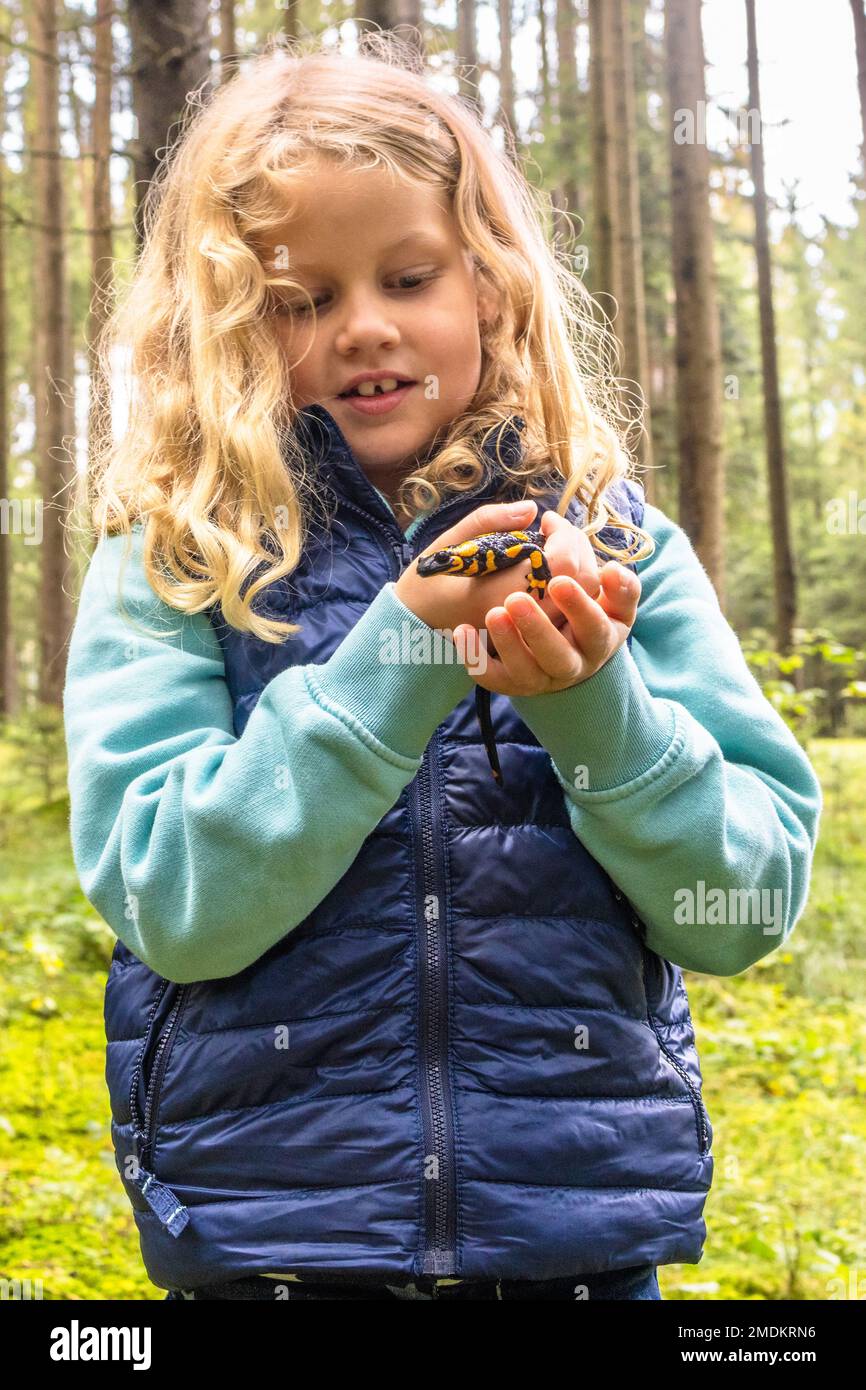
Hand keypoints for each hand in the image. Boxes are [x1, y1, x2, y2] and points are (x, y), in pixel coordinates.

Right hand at [395, 500, 601, 638]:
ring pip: (580, 600)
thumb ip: (489, 520)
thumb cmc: (426, 584)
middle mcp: (520, 619)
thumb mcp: (448, 542)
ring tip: (557, 546)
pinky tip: (556, 568)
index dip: (564, 535)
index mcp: (499, 594)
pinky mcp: (531, 638)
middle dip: (577, 546)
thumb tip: (532, 509)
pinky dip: (572, 585)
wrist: (412, 629)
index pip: (561, 564)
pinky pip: (568, 612)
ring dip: (579, 565)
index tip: (546, 520)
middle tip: (555, 530)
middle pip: (580, 582)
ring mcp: (528, 633)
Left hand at [452, 510, 640, 694]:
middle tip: (516, 600)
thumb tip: (561, 530)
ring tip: (493, 613)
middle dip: (539, 629)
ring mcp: (541, 675)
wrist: (555, 644)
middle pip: (561, 655)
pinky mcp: (512, 682)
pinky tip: (462, 631)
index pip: (594, 624)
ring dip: (508, 643)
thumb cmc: (577, 603)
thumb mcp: (593, 583)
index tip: (559, 578)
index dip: (580, 601)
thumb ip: (584, 554)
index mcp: (599, 635)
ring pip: (527, 671)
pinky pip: (493, 678)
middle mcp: (574, 661)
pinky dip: (477, 657)